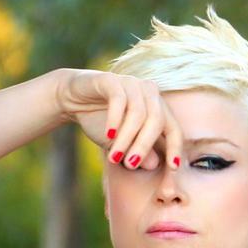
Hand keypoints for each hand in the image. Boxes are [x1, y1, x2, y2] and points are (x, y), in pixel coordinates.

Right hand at [55, 68, 184, 172]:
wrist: (72, 100)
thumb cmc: (101, 121)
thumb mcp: (122, 143)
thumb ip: (139, 153)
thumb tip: (155, 165)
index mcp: (157, 107)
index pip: (173, 129)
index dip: (175, 148)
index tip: (173, 167)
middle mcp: (148, 92)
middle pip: (157, 120)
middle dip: (144, 146)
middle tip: (130, 164)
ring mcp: (131, 83)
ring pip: (138, 113)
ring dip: (126, 138)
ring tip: (115, 156)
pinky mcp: (111, 80)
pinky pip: (119, 100)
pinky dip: (115, 120)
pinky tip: (109, 135)